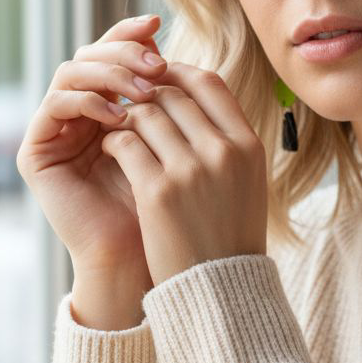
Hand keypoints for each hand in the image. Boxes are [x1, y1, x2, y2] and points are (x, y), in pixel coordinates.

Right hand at [15, 13, 170, 280]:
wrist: (147, 257)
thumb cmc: (170, 205)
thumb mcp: (177, 141)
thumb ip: (170, 99)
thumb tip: (175, 50)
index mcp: (111, 104)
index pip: (114, 53)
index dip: (131, 34)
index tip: (158, 25)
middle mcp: (80, 113)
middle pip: (90, 55)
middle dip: (123, 51)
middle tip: (155, 62)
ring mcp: (57, 131)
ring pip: (71, 73)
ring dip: (109, 73)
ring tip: (144, 89)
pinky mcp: (38, 151)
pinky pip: (55, 105)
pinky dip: (86, 101)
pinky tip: (117, 115)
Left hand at [98, 61, 267, 286]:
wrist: (220, 289)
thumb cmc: (230, 234)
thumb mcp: (246, 181)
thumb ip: (226, 140)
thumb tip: (195, 97)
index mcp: (248, 145)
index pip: (208, 82)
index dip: (177, 73)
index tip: (160, 81)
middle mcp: (223, 151)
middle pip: (173, 94)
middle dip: (147, 96)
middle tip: (132, 108)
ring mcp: (191, 170)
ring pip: (145, 114)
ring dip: (127, 117)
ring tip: (121, 131)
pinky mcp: (158, 192)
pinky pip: (125, 143)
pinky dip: (114, 141)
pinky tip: (112, 152)